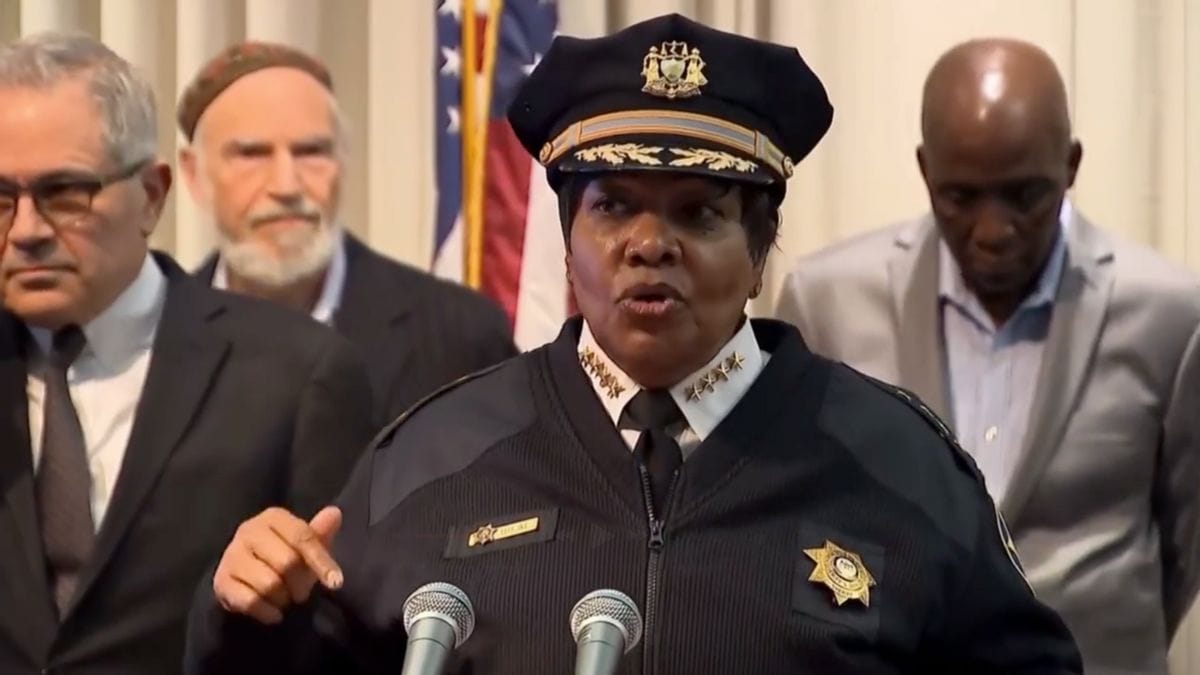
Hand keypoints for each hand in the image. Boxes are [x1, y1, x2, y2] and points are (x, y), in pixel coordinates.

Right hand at [212, 505, 343, 623]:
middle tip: (302, 594)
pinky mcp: (221, 582)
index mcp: (273, 518)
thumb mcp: (305, 544)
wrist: (244, 577)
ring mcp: (231, 556)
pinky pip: (250, 602)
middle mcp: (248, 531)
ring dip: (283, 599)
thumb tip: (335, 513)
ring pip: (269, 584)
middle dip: (300, 584)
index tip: (336, 582)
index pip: (302, 537)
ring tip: (285, 598)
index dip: (321, 561)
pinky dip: (268, 612)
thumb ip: (320, 533)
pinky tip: (274, 612)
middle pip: (286, 562)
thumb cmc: (284, 555)